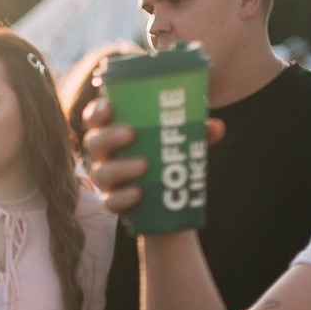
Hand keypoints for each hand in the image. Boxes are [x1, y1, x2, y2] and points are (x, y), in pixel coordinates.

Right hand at [83, 101, 225, 216]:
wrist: (169, 201)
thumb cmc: (169, 157)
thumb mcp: (183, 142)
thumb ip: (197, 132)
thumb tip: (216, 127)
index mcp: (113, 131)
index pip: (94, 117)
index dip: (96, 111)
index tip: (109, 107)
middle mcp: (104, 155)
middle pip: (93, 142)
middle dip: (108, 136)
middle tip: (131, 133)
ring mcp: (106, 180)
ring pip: (101, 172)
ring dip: (120, 167)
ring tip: (144, 165)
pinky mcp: (113, 202)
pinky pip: (110, 201)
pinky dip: (122, 197)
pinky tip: (138, 193)